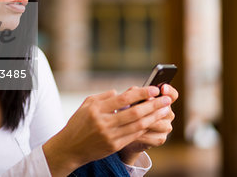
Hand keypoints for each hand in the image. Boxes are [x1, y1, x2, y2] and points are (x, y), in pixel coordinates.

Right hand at [43, 87, 171, 175]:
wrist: (70, 147)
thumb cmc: (78, 123)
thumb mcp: (86, 104)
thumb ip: (104, 97)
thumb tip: (121, 92)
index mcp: (96, 109)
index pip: (124, 99)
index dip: (141, 93)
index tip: (154, 89)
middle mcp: (103, 122)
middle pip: (134, 112)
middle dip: (153, 105)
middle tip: (167, 99)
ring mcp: (109, 135)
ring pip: (137, 125)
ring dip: (154, 117)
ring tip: (164, 110)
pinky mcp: (113, 146)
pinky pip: (133, 135)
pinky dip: (145, 127)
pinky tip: (153, 121)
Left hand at [118, 84, 178, 164]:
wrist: (127, 132)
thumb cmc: (130, 111)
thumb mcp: (130, 100)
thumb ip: (133, 94)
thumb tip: (135, 90)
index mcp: (164, 100)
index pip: (172, 95)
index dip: (169, 91)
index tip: (162, 88)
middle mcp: (168, 114)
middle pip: (165, 110)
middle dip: (151, 108)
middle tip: (139, 106)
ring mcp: (166, 127)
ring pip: (157, 124)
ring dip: (144, 122)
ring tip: (131, 121)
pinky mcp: (160, 139)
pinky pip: (152, 137)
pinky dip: (141, 135)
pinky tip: (130, 132)